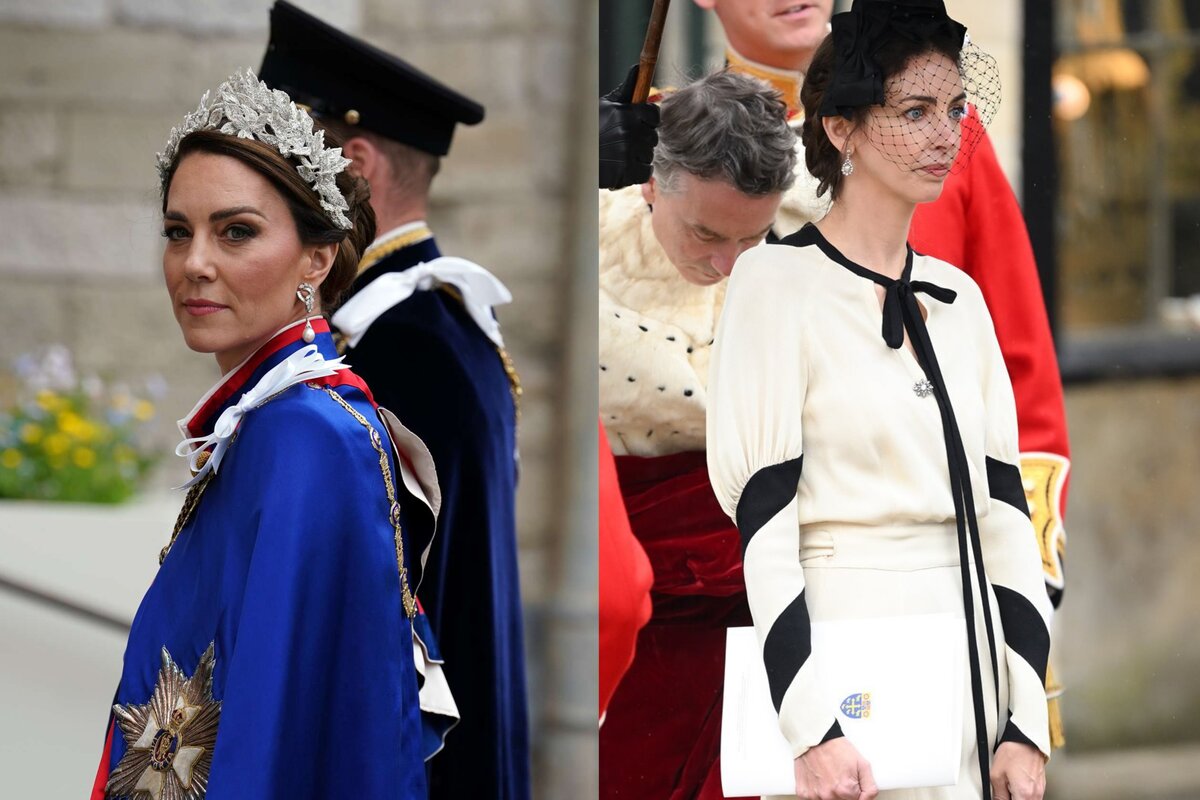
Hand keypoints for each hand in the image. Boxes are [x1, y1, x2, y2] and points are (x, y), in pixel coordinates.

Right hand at [599, 64, 659, 189]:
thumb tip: (637, 68)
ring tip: (620, 156)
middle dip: (642, 141)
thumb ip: (624, 90)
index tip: (639, 125)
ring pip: (649, 155)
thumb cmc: (589, 129)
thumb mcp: (604, 106)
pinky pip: (646, 171)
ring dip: (639, 157)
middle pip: (653, 137)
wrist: (572, 158)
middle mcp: (628, 131)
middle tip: (624, 143)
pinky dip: (637, 172)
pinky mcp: (626, 171)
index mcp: (625, 112)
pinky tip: (624, 168)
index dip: (648, 121)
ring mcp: (628, 152)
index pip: (654, 114)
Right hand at [794, 738, 878, 799]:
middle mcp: (828, 796)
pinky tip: (819, 779)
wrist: (815, 738)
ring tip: (828, 777)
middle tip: (839, 778)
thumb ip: (870, 789)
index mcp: (845, 790)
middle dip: (843, 793)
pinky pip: (813, 799)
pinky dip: (817, 792)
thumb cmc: (837, 748)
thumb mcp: (863, 765)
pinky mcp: (803, 793)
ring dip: (830, 793)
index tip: (850, 782)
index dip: (854, 792)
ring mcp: (814, 795)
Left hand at [990, 741, 1045, 799]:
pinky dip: (1024, 794)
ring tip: (1010, 787)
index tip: (1002, 797)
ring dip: (1018, 797)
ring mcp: (1040, 790)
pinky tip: (1016, 785)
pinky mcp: (1041, 785)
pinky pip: (1033, 796)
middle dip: (1012, 799)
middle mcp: (1036, 794)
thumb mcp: (996, 775)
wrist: (1026, 739)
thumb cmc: (1012, 752)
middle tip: (1004, 792)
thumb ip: (998, 795)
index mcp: (1024, 794)